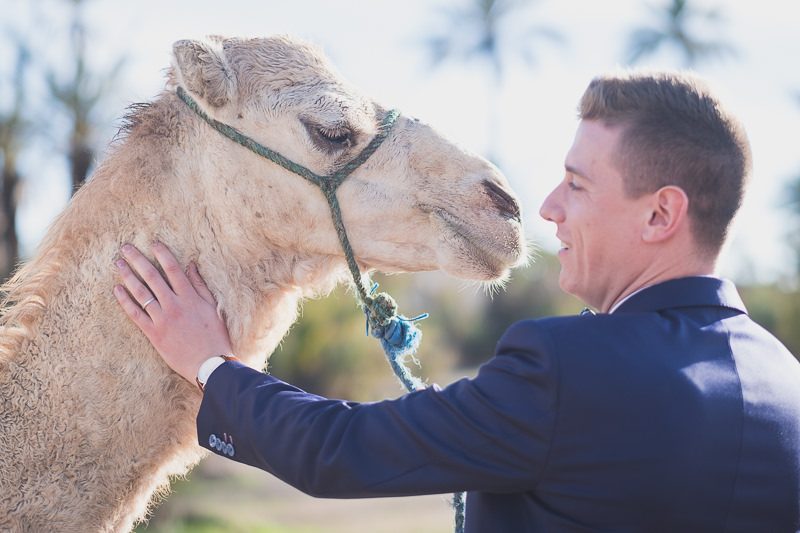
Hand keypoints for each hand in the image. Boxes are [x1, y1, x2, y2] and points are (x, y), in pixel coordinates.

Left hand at [113, 242, 233, 384]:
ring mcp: (161, 319)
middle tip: (125, 248)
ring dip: (127, 276)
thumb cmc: (215, 336)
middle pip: (152, 276)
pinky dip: (125, 301)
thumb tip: (190, 266)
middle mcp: (173, 305)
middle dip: (137, 260)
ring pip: (140, 293)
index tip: (152, 243)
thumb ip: (200, 286)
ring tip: (118, 264)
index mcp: (190, 297)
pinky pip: (135, 314)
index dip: (162, 254)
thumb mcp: (212, 307)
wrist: (209, 363)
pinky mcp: (153, 333)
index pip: (173, 269)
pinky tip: (117, 290)